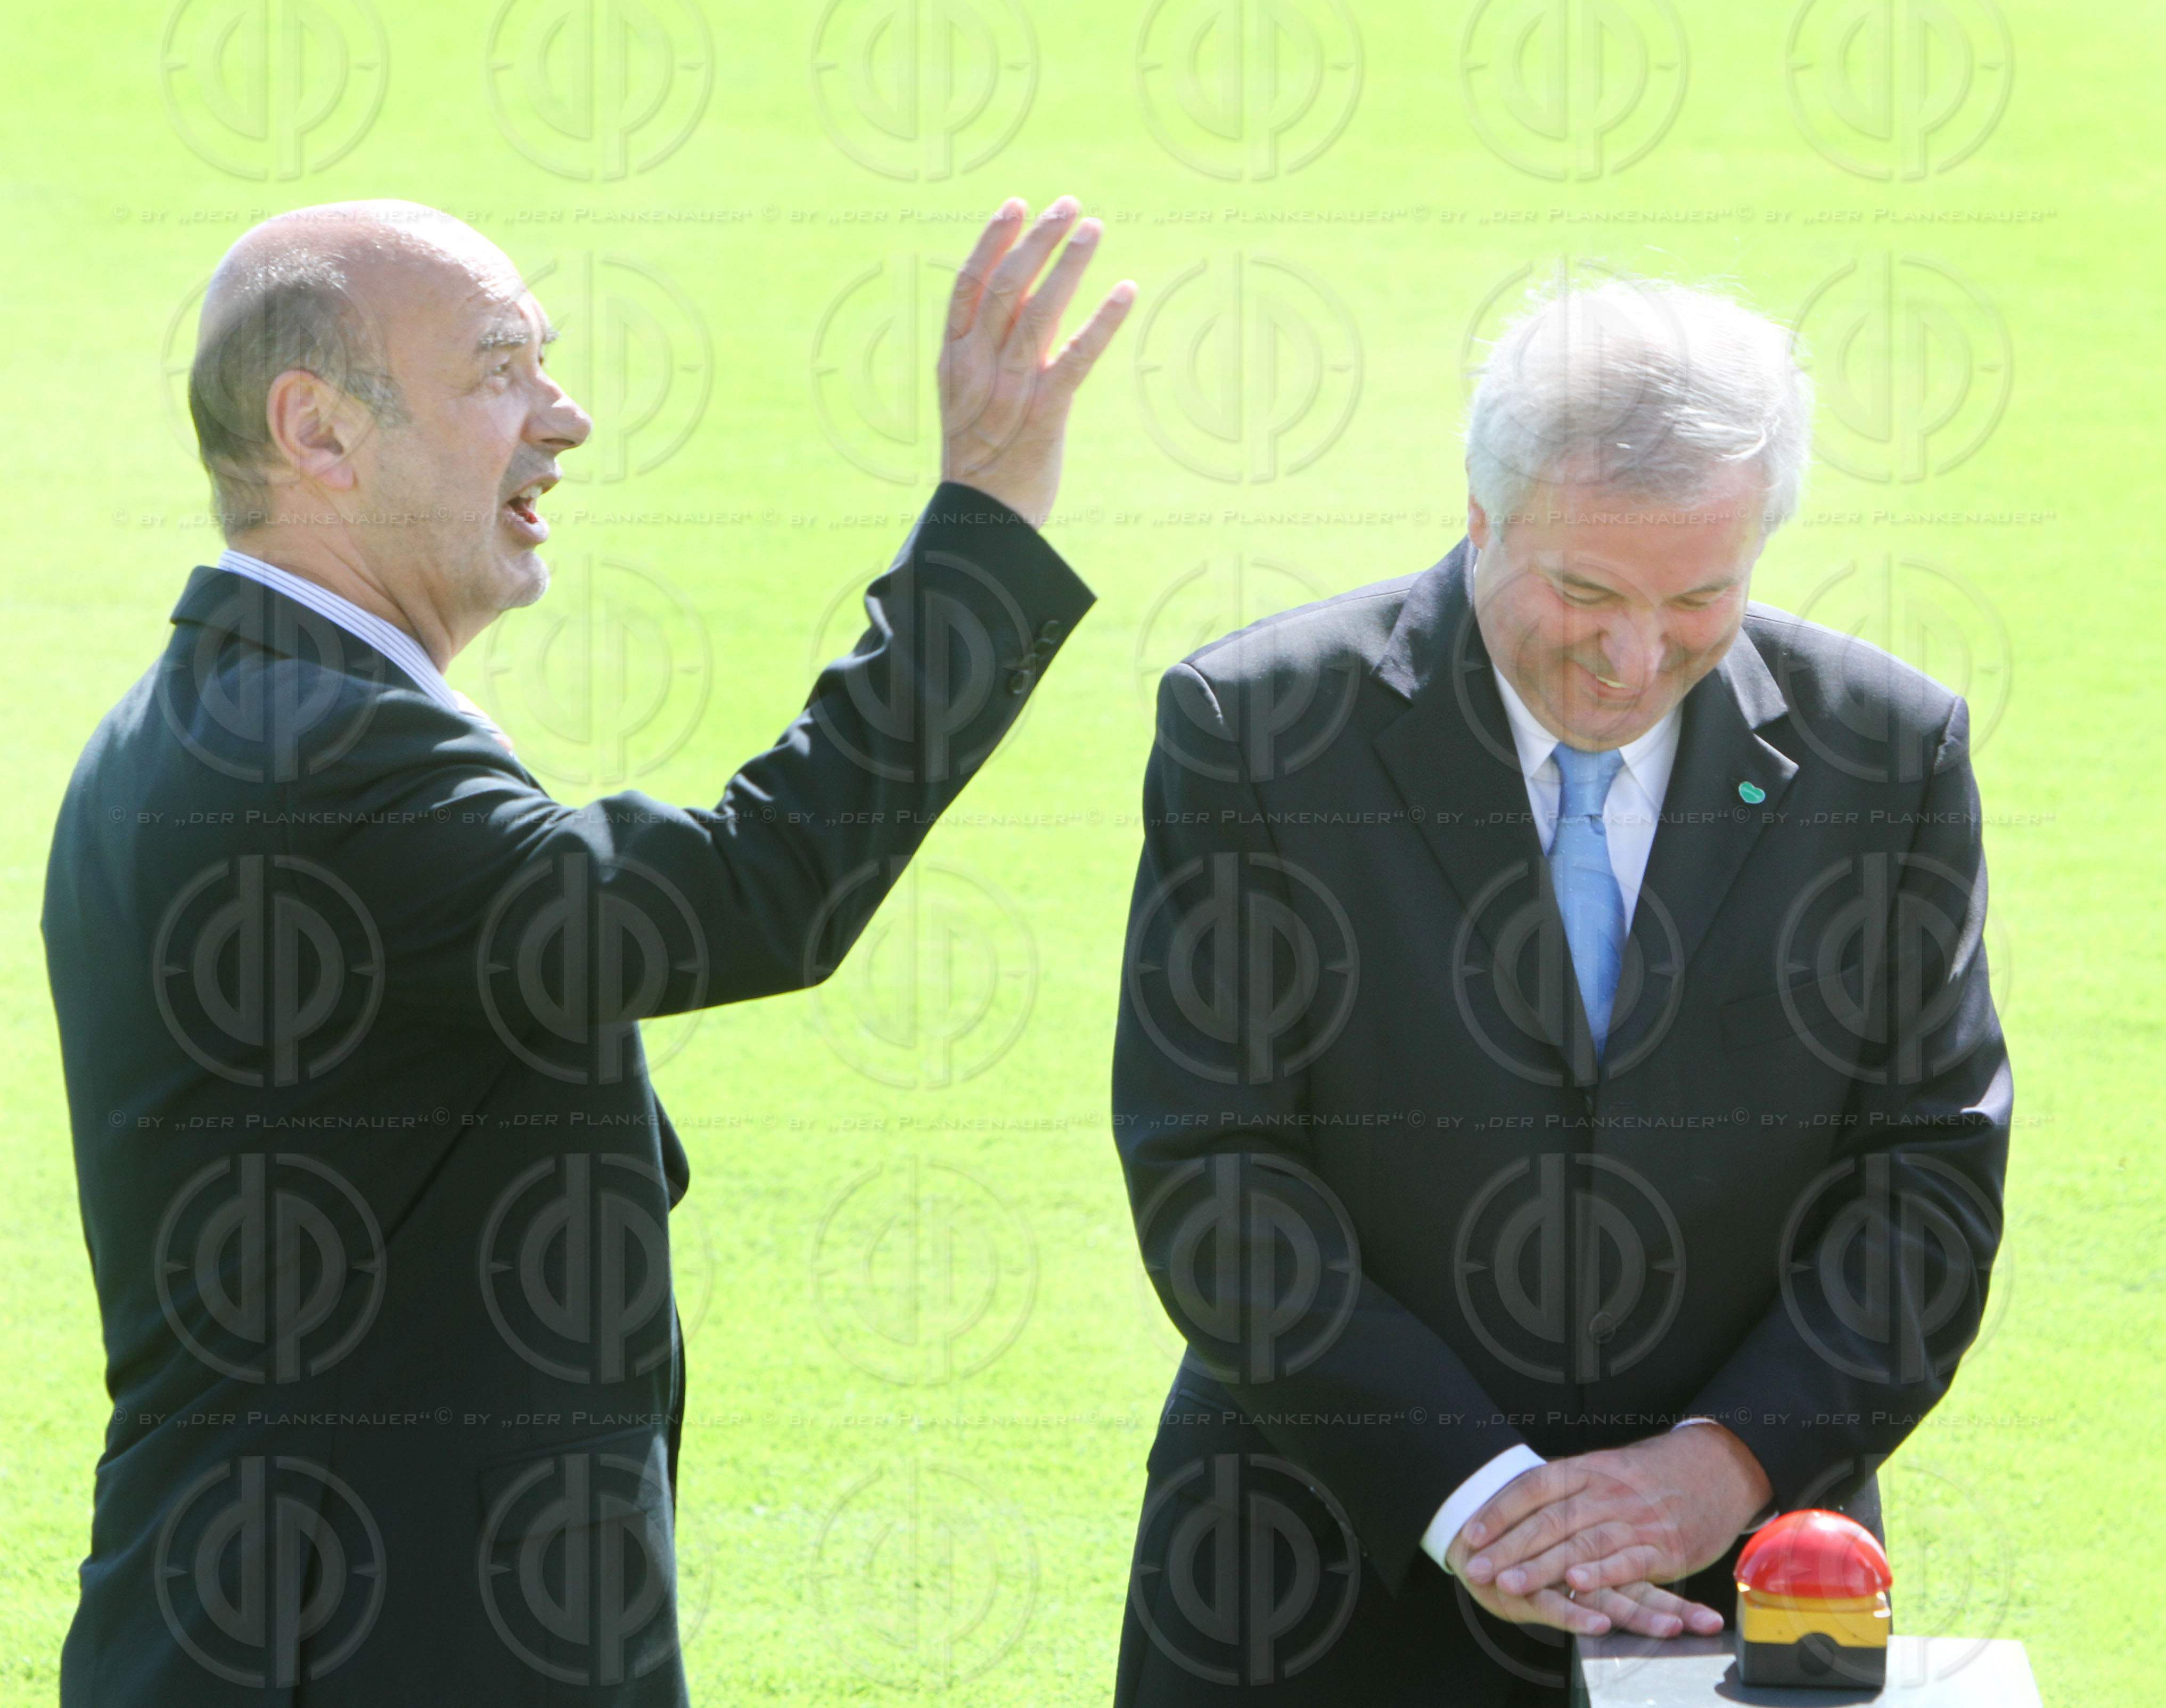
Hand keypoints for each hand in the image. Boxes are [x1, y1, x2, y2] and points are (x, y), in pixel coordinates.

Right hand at [938, 195, 1134, 529]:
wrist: (980, 526)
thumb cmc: (979, 462)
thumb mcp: (966, 399)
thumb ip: (984, 352)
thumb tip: (1017, 299)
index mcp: (953, 362)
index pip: (967, 286)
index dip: (991, 240)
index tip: (1017, 205)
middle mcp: (976, 369)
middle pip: (1005, 287)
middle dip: (1038, 239)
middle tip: (1069, 206)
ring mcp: (1009, 392)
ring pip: (1038, 312)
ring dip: (1069, 264)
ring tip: (1094, 229)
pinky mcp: (1044, 416)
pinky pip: (1076, 358)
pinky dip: (1103, 321)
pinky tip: (1127, 291)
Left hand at [1453, 1427, 1771, 1635]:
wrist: (1716, 1467)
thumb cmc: (1652, 1475)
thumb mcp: (1606, 1469)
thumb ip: (1568, 1489)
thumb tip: (1516, 1506)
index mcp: (1588, 1469)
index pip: (1534, 1487)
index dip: (1501, 1510)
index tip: (1471, 1533)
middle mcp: (1608, 1491)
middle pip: (1551, 1520)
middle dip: (1509, 1547)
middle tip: (1477, 1568)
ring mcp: (1636, 1519)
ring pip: (1582, 1543)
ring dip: (1543, 1567)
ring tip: (1511, 1584)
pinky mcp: (1665, 1546)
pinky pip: (1629, 1562)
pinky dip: (1602, 1574)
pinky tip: (1577, 1586)